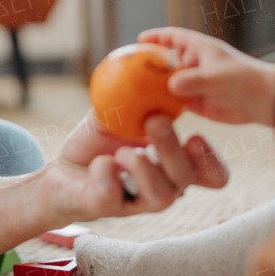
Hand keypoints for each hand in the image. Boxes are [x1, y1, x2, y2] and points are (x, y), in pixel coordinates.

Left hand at [39, 112, 228, 223]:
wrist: (62, 171)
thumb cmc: (97, 144)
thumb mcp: (117, 114)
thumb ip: (135, 96)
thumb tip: (145, 67)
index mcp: (171, 165)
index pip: (212, 174)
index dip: (211, 159)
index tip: (194, 135)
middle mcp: (162, 187)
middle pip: (186, 177)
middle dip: (171, 147)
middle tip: (154, 121)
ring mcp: (136, 202)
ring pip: (162, 196)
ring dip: (142, 165)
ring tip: (121, 151)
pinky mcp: (105, 208)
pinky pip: (112, 195)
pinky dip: (106, 173)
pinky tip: (100, 163)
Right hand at [139, 27, 274, 126]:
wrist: (264, 103)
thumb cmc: (244, 81)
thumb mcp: (217, 78)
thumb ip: (193, 80)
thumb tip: (170, 85)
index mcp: (199, 49)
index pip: (173, 38)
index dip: (156, 37)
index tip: (139, 40)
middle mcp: (193, 64)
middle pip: (164, 62)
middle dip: (147, 66)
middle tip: (127, 71)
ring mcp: (193, 84)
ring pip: (167, 84)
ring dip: (152, 89)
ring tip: (132, 94)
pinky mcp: (195, 103)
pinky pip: (173, 103)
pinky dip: (162, 106)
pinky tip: (149, 113)